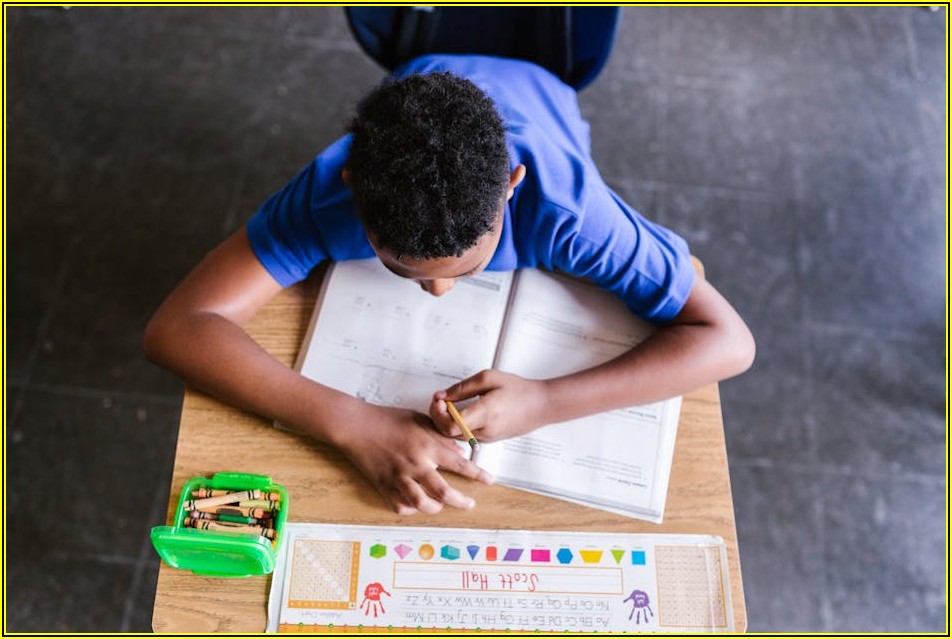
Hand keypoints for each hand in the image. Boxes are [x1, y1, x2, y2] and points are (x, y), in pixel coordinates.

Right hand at [336, 403, 492, 514]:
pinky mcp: (384, 485)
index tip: (489, 480)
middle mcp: (416, 464)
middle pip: (444, 492)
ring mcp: (399, 478)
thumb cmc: (387, 419)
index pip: (459, 464)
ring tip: (441, 506)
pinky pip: (401, 506)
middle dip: (461, 502)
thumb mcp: (420, 420)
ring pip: (423, 504)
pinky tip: (416, 504)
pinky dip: (411, 508)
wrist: (356, 426)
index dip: (477, 474)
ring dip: (436, 508)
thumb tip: (458, 448)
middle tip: (469, 504)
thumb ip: (440, 435)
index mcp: (426, 446)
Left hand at [429, 369, 550, 442]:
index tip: (440, 399)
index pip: (451, 425)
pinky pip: (465, 436)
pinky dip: (456, 426)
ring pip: (455, 436)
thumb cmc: (518, 390)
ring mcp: (487, 438)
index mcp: (485, 413)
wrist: (541, 405)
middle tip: (441, 400)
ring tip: (450, 405)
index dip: (438, 413)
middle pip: (449, 433)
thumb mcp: (489, 378)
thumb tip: (442, 396)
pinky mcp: (488, 439)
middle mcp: (485, 430)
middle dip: (439, 416)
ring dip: (446, 421)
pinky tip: (458, 413)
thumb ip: (463, 388)